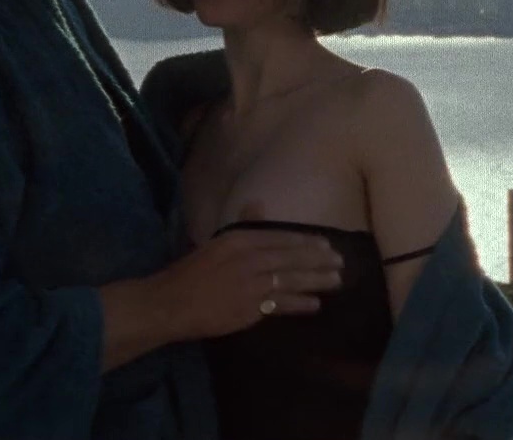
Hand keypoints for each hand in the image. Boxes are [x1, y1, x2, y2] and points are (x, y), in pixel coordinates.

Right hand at [156, 203, 345, 339]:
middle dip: (318, 259)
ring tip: (336, 280)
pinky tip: (315, 304)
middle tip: (340, 261)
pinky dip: (300, 303)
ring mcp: (251, 284)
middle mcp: (249, 258)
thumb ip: (242, 225)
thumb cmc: (190, 273)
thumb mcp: (216, 242)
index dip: (305, 242)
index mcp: (240, 239)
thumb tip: (258, 204)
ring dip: (316, 280)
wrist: (171, 303)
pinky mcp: (250, 308)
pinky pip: (281, 303)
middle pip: (292, 257)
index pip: (280, 238)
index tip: (324, 244)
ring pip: (291, 279)